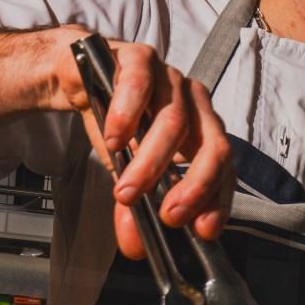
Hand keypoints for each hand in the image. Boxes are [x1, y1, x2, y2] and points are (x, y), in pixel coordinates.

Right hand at [42, 28, 236, 254]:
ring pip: (174, 121)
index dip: (217, 201)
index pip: (225, 170)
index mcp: (202, 132)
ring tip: (125, 191)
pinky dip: (127, 115)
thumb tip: (134, 247)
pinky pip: (141, 85)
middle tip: (166, 216)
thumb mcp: (126, 172)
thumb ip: (134, 209)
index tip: (202, 231)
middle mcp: (196, 105)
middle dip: (193, 186)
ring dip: (150, 163)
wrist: (79, 76)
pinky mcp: (140, 58)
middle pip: (214, 145)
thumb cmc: (114, 124)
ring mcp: (171, 79)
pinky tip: (113, 139)